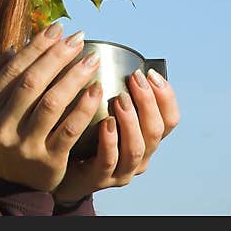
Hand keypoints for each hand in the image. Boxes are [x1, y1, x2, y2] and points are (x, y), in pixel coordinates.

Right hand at [0, 22, 103, 192]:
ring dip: (74, 77)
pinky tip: (97, 90)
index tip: (58, 28)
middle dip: (57, 56)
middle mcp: (0, 127)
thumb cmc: (4, 136)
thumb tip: (14, 48)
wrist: (11, 185)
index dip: (36, 46)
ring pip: (52, 104)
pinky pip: (69, 129)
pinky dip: (83, 108)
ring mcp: (24, 145)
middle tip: (78, 38)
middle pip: (32, 82)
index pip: (12, 69)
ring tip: (92, 59)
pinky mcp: (48, 161)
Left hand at [52, 68, 179, 204]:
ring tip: (120, 99)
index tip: (150, 73)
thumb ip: (112, 90)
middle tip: (134, 79)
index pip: (170, 119)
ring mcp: (121, 170)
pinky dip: (110, 141)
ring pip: (137, 148)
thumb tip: (105, 52)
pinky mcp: (98, 179)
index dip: (166, 96)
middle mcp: (140, 156)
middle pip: (156, 131)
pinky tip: (105, 123)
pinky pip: (109, 161)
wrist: (60, 172)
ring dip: (131, 120)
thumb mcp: (104, 112)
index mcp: (146, 138)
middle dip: (149, 102)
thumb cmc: (83, 135)